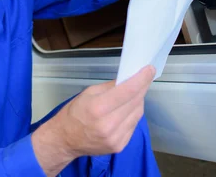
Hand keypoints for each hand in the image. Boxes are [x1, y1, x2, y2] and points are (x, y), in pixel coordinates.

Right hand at [31, 65, 155, 175]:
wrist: (65, 140)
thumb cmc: (74, 112)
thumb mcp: (89, 92)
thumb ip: (111, 87)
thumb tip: (129, 79)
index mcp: (98, 108)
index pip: (128, 91)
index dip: (142, 79)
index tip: (150, 69)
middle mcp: (109, 125)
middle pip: (136, 101)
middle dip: (142, 88)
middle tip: (144, 78)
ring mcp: (116, 138)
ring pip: (138, 113)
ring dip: (138, 101)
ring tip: (132, 95)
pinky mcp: (120, 146)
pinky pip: (133, 125)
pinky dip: (133, 115)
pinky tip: (125, 111)